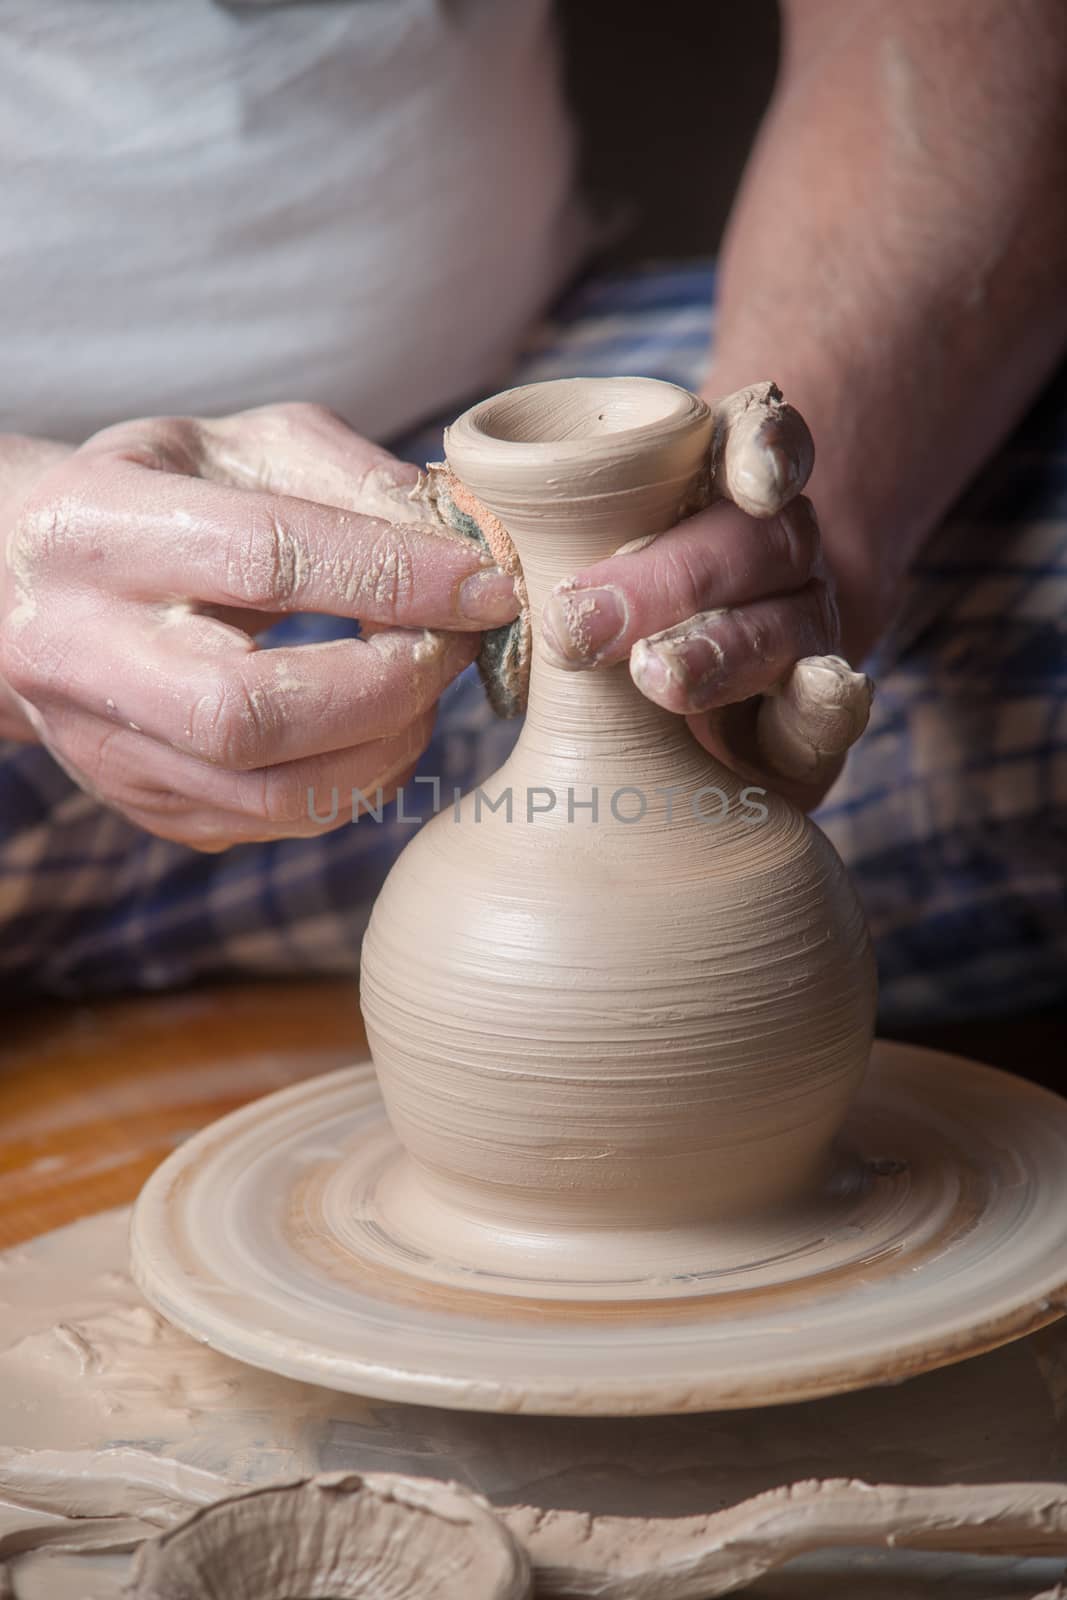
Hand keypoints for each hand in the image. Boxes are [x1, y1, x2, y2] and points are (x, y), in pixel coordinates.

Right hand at [0, 403, 517, 848]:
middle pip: (254, 712)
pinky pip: (283, 821)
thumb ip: (349, 478)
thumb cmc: (155, 497)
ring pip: (276, 792)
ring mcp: (109, 751)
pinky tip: (385, 722)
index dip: (395, 577)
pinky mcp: (150, 809)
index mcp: (97, 531)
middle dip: (391, 683)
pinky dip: (363, 777)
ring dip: (391, 741)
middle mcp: (82, 654)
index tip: (488, 583)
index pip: (265, 561)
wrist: (28, 584)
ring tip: (427, 677)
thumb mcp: (236, 446)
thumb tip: (467, 541)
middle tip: (456, 641)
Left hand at [539, 384, 870, 806]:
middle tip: (584, 623)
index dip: (762, 449)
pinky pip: (834, 708)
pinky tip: (828, 690)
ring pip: (789, 622)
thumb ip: (532, 535)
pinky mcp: (811, 720)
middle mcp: (775, 548)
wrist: (664, 712)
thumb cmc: (596, 609)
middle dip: (677, 577)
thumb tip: (458, 538)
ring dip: (723, 646)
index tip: (751, 477)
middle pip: (757, 541)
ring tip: (656, 676)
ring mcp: (804, 628)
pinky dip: (832, 701)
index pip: (756, 442)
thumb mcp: (558, 560)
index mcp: (719, 486)